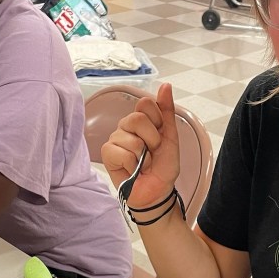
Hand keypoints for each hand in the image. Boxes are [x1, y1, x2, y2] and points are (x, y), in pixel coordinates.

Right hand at [101, 82, 180, 209]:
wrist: (158, 191)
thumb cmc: (163, 167)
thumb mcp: (171, 137)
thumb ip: (167, 111)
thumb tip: (166, 86)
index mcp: (142, 120)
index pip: (145, 104)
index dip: (157, 122)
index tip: (161, 137)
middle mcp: (126, 126)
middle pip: (137, 118)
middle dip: (152, 140)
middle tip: (153, 153)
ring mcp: (115, 139)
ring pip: (131, 139)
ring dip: (143, 157)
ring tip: (143, 164)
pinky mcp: (107, 154)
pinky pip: (121, 152)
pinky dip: (132, 165)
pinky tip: (132, 170)